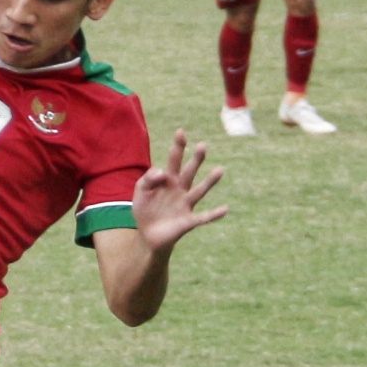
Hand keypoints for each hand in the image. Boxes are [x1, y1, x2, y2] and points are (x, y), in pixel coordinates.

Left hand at [132, 130, 226, 251]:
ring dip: (210, 181)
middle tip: (203, 145)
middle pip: (189, 172)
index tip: (181, 132)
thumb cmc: (145, 210)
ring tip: (220, 170)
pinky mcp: (189, 221)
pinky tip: (225, 209)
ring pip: (200, 191)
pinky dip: (215, 214)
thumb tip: (162, 171)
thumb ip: (148, 179)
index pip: (174, 160)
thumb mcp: (140, 191)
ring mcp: (186, 205)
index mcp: (168, 180)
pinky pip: (204, 217)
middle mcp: (180, 190)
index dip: (178, 147)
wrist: (147, 235)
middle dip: (196, 159)